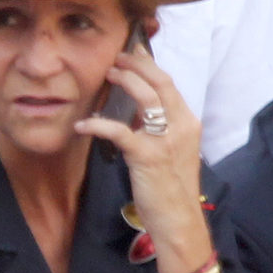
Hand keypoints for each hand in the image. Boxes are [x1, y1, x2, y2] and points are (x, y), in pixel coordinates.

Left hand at [74, 47, 211, 272]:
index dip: (149, 64)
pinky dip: (99, 125)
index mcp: (188, 123)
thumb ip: (160, 129)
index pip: (169, 83)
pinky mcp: (147, 156)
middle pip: (160, 82)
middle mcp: (181, 126)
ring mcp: (165, 140)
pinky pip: (119, 132)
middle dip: (136, 64)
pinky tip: (83, 125)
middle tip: (116, 57)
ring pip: (146, 98)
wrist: (179, 221)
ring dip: (124, 81)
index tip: (132, 51)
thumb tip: (138, 110)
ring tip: (106, 74)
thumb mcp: (172, 151)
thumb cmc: (172, 188)